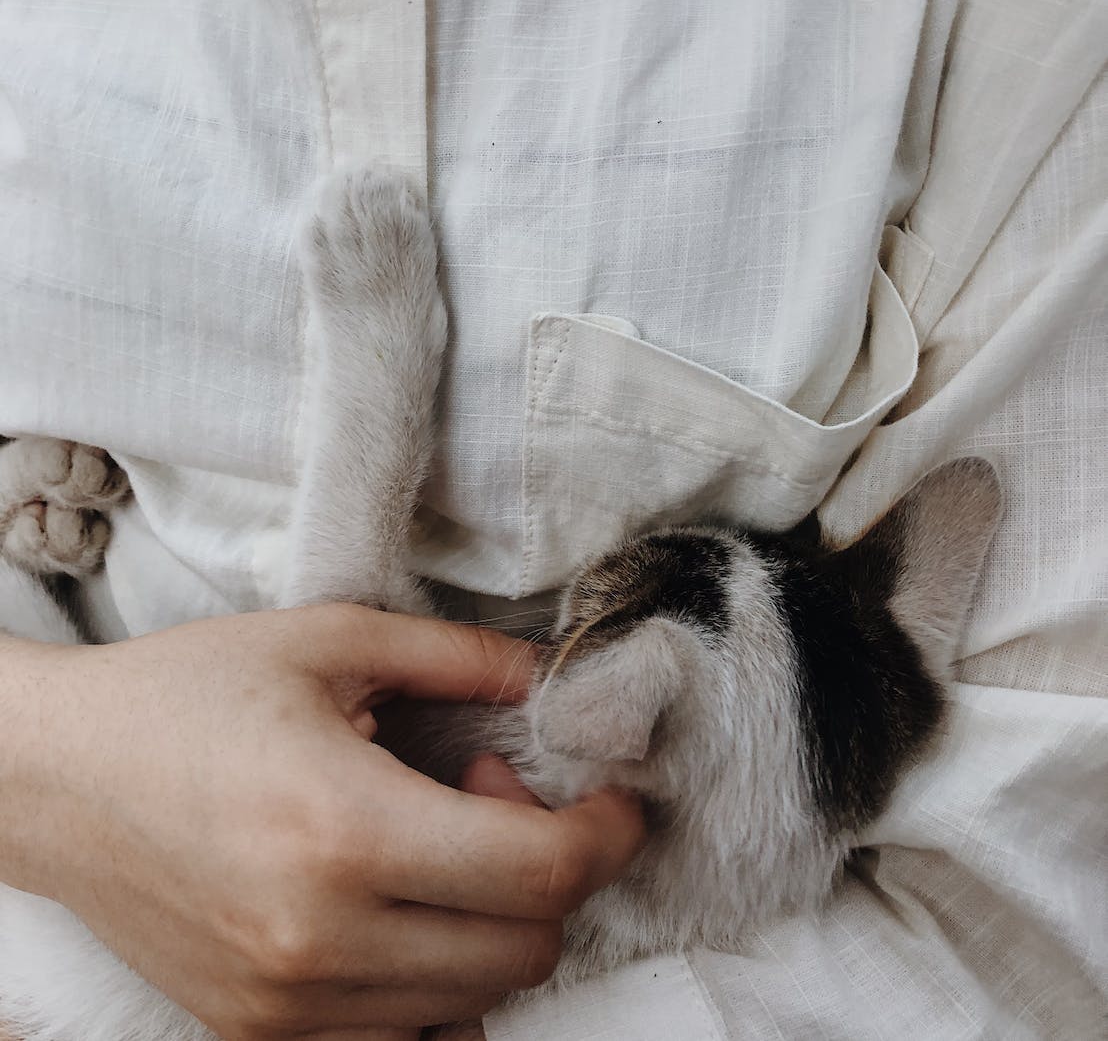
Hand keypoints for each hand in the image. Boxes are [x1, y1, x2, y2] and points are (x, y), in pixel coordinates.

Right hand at [0, 605, 643, 1039]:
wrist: (52, 777)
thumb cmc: (184, 694)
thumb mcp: (327, 641)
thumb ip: (456, 656)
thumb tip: (548, 674)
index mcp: (343, 829)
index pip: (537, 874)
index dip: (606, 835)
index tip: (615, 800)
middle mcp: (319, 939)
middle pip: (524, 948)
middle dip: (551, 871)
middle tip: (488, 793)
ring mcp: (287, 1004)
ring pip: (474, 1001)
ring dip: (494, 923)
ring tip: (432, 839)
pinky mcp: (258, 1035)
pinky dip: (437, 982)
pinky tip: (404, 906)